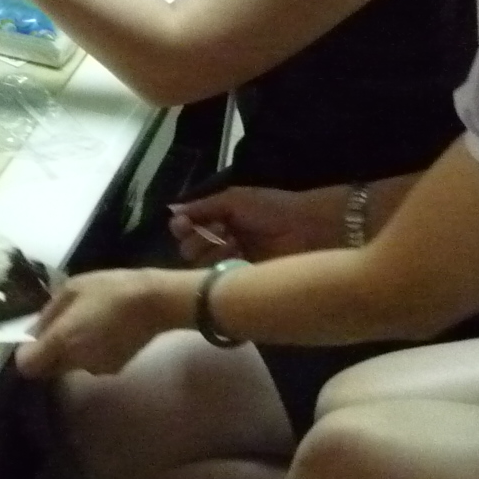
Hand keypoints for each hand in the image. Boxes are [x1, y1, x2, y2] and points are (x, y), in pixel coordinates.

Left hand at [14, 268, 196, 377]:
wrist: (154, 301)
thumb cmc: (109, 288)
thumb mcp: (72, 289)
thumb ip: (48, 314)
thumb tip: (31, 332)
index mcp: (62, 340)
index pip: (27, 366)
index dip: (26, 354)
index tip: (33, 339)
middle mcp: (76, 361)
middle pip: (48, 368)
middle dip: (49, 353)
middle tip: (62, 327)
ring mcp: (96, 369)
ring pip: (69, 366)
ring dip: (70, 352)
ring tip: (87, 325)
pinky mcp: (113, 370)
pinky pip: (90, 364)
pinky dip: (90, 353)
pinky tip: (105, 332)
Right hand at [170, 186, 345, 264]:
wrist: (306, 228)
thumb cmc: (271, 208)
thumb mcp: (234, 199)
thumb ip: (203, 206)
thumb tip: (172, 213)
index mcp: (218, 219)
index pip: (186, 227)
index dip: (183, 227)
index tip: (185, 225)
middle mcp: (221, 241)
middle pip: (189, 248)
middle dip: (198, 240)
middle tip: (220, 232)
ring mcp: (232, 261)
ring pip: (201, 265)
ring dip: (212, 252)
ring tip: (232, 243)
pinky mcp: (244, 279)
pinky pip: (220, 278)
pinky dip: (223, 267)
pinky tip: (237, 256)